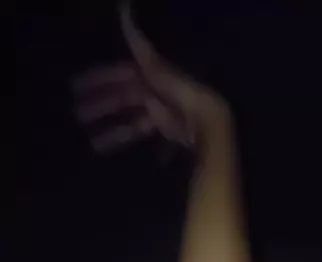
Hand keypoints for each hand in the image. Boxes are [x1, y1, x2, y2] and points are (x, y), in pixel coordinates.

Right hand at [72, 2, 228, 153]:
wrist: (204, 121)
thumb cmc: (180, 94)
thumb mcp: (155, 69)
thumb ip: (139, 44)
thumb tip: (124, 6)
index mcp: (148, 73)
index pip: (118, 73)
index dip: (98, 79)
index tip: (76, 87)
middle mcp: (151, 89)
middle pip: (120, 97)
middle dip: (99, 105)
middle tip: (76, 114)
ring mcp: (156, 109)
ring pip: (127, 117)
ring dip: (108, 126)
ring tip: (89, 139)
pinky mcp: (162, 127)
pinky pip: (138, 132)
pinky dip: (123, 138)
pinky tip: (109, 146)